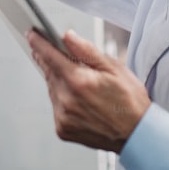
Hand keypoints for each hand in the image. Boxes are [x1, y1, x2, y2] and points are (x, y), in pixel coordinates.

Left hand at [28, 29, 151, 153]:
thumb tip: (67, 36)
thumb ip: (87, 50)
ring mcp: (63, 117)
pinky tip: (78, 98)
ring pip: (52, 89)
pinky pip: (56, 107)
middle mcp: (67, 100)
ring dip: (58, 80)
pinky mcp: (62, 129)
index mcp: (79, 81)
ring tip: (77, 78)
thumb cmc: (130, 101)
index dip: (39, 43)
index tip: (31, 34)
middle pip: (49, 72)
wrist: (137, 135)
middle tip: (51, 50)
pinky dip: (62, 98)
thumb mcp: (114, 68)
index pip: (50, 56)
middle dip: (49, 60)